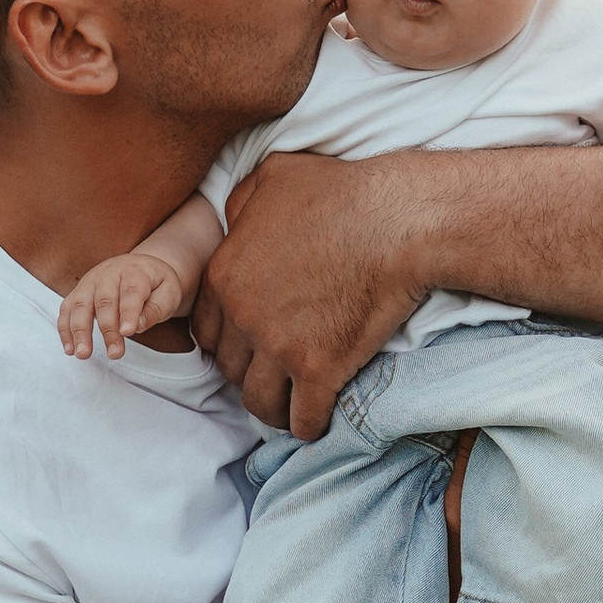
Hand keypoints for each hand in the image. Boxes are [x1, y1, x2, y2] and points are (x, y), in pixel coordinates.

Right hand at [58, 250, 189, 361]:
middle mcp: (108, 273)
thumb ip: (156, 309)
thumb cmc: (155, 283)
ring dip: (79, 331)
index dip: (128, 313)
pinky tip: (70, 349)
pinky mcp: (78, 292)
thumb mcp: (168, 292)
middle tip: (114, 353)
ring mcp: (89, 282)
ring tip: (83, 354)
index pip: (131, 292)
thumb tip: (138, 326)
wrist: (141, 266)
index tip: (128, 332)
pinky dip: (65, 329)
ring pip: (80, 305)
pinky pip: (67, 309)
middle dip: (108, 329)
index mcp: (134, 271)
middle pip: (104, 301)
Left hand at [192, 149, 430, 436]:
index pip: (205, 331)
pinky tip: (316, 421)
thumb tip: (232, 220)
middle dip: (249, 375)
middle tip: (273, 376)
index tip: (247, 348)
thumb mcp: (273, 176)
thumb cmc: (342, 191)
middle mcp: (243, 316)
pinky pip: (302, 418)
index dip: (227, 343)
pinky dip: (307, 426)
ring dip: (273, 409)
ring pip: (259, 402)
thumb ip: (241, 202)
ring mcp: (280, 347)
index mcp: (225, 274)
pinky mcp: (320, 370)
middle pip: (230, 370)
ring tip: (289, 407)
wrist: (397, 221)